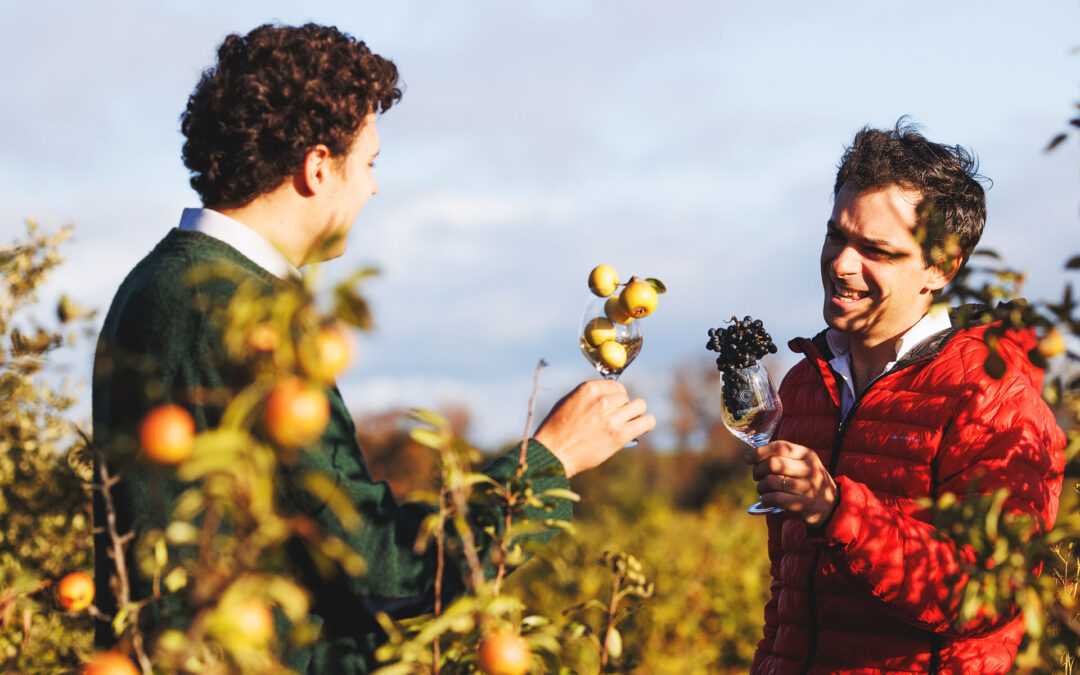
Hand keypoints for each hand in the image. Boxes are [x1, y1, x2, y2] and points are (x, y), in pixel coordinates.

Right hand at [534, 379, 653, 477]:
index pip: (616, 385)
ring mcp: (612, 418)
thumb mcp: (569, 402)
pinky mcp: (620, 435)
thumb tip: (610, 395)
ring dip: (635, 413)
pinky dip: (647, 424)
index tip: (613, 405)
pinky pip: (647, 421)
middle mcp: (602, 400)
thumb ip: (590, 396)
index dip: (616, 396)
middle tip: (617, 418)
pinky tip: (643, 427)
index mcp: (589, 389)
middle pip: (626, 397)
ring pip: (640, 406)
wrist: (553, 453)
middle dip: (623, 406)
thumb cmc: (557, 430)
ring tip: (630, 422)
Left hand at [746, 440, 837, 524]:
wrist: (832, 506)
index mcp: (807, 455)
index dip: (760, 451)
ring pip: (771, 482)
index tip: (748, 459)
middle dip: (758, 470)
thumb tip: (754, 456)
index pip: (780, 447)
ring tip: (762, 489)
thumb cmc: (809, 480)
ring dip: (760, 486)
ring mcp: (807, 487)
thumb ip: (784, 456)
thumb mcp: (804, 463)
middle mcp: (809, 469)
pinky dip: (765, 499)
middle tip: (757, 476)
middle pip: (773, 464)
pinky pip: (775, 498)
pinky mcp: (803, 504)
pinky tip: (766, 499)